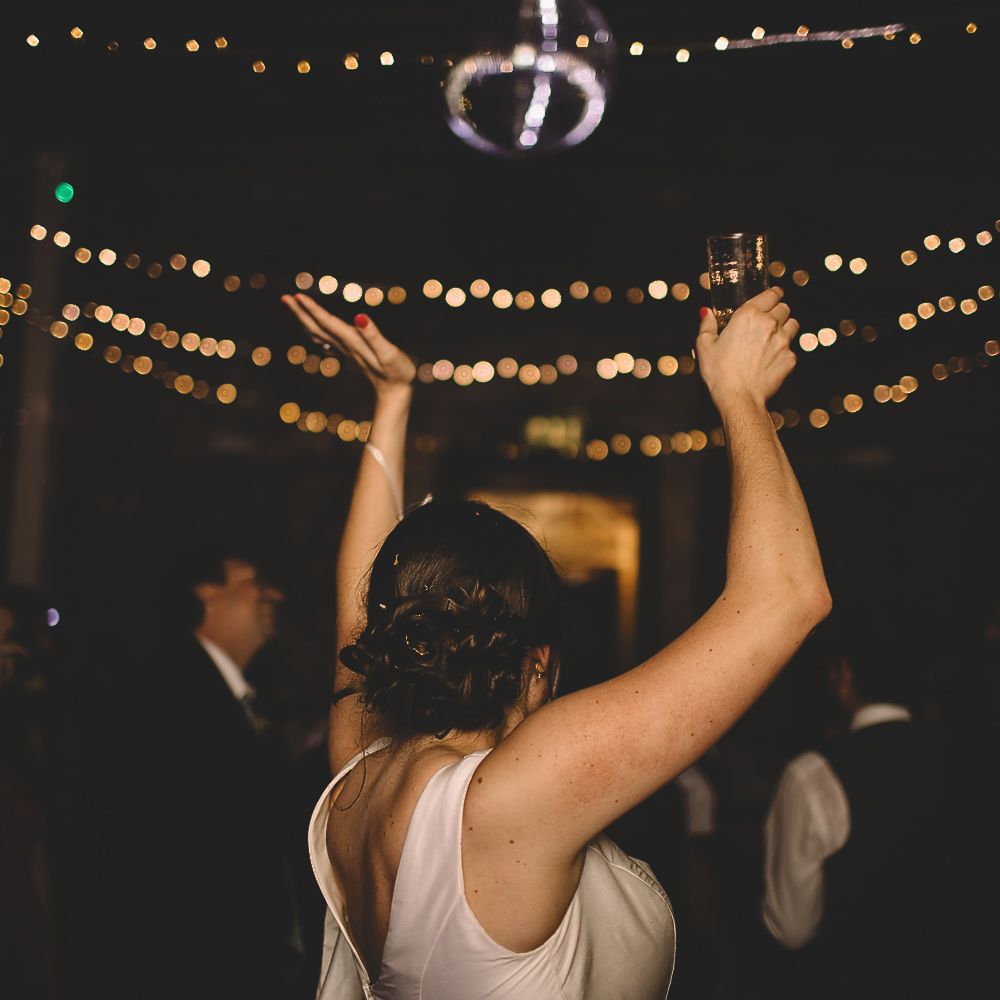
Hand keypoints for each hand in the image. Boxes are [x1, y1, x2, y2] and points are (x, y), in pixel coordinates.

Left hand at [281, 294, 415, 398]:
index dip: (313, 309)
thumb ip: (374, 335)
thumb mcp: (389, 353)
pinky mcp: (347, 355)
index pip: (328, 323)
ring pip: (317, 334)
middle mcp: (345, 346)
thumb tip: (359, 316)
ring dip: (303, 320)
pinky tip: (309, 327)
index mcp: (353, 342)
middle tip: (284, 298)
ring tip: (291, 306)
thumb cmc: (397, 372)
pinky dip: (313, 331)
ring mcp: (344, 352)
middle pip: (316, 328)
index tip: (297, 296)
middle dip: (300, 313)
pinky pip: (324, 341)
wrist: (395, 393)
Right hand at [695, 287, 798, 409]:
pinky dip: (784, 351)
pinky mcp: (790, 358)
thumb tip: (707, 314)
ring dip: (785, 327)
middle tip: (769, 319)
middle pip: (784, 308)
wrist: (739, 397)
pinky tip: (771, 359)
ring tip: (774, 337)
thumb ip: (707, 325)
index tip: (774, 294)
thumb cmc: (720, 372)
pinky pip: (792, 348)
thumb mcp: (704, 345)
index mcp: (748, 315)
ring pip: (793, 324)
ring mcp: (783, 341)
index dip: (773, 293)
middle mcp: (769, 324)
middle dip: (778, 311)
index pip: (771, 294)